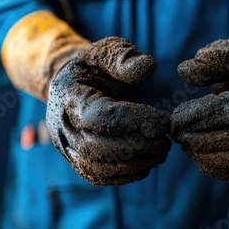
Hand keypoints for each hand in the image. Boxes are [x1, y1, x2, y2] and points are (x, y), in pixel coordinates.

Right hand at [46, 37, 170, 185]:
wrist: (70, 84)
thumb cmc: (94, 67)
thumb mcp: (105, 51)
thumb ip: (124, 57)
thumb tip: (148, 67)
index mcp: (69, 96)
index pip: (101, 117)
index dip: (135, 122)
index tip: (164, 123)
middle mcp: (62, 125)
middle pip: (97, 147)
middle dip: (137, 147)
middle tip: (166, 142)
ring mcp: (65, 145)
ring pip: (96, 167)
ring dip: (133, 165)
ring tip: (160, 154)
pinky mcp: (74, 159)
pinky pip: (96, 176)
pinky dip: (123, 177)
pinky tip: (146, 167)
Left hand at [171, 39, 228, 181]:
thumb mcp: (228, 53)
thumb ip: (209, 60)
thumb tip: (185, 72)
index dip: (210, 115)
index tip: (177, 118)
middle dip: (208, 139)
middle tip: (178, 134)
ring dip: (214, 157)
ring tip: (186, 146)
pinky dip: (222, 170)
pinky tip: (199, 158)